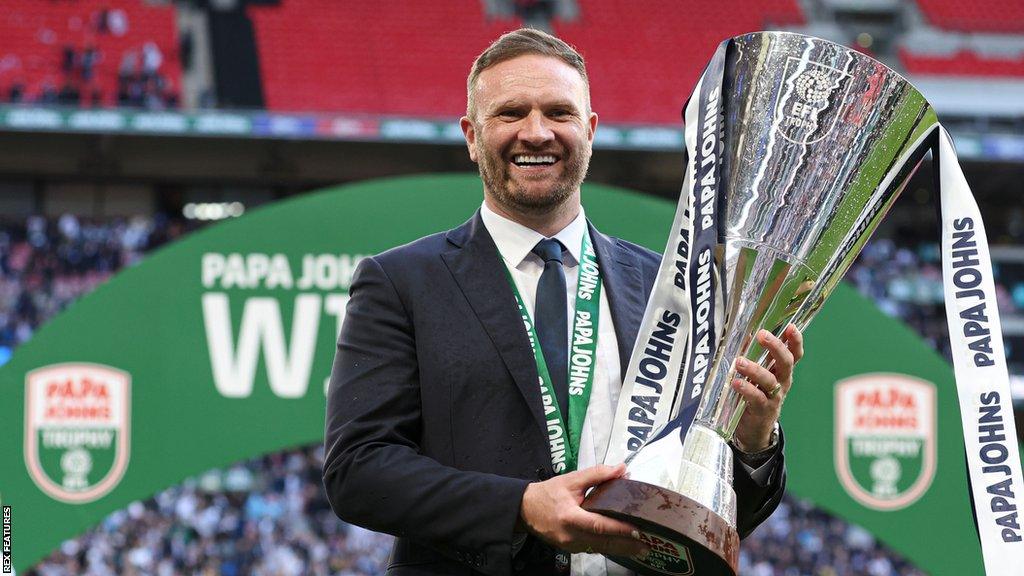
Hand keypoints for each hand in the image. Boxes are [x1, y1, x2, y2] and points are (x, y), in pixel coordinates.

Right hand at [518, 464, 647, 556]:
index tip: (637, 530)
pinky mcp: (571, 549)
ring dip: (620, 548)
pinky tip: (622, 545)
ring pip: (600, 549)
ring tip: (640, 547)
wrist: (525, 510)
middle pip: (603, 543)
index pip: (599, 525)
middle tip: (647, 545)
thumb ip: (597, 474)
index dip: (619, 529)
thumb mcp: (571, 480)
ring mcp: (571, 545)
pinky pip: (593, 548)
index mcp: (570, 517)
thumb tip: (622, 468)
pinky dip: (608, 547)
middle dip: (626, 545)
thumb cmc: (548, 493)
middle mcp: (571, 535)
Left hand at [731, 324, 803, 451]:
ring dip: (755, 369)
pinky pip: (757, 398)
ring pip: (770, 380)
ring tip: (740, 362)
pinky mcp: (763, 410)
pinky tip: (736, 383)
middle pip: (786, 363)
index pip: (794, 354)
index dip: (795, 340)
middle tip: (763, 335)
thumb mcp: (755, 375)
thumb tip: (743, 333)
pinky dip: (747, 389)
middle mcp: (782, 382)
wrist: (754, 429)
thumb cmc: (754, 395)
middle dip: (776, 347)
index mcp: (781, 371)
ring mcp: (774, 397)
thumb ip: (751, 355)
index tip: (791, 327)